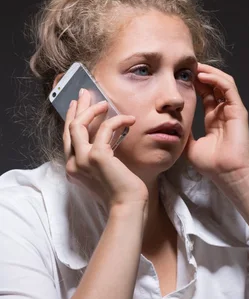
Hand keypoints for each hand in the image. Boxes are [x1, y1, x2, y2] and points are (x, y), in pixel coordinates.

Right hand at [64, 89, 148, 210]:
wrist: (127, 206)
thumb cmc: (121, 191)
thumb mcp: (106, 170)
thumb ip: (100, 155)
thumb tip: (106, 134)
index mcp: (74, 168)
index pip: (68, 138)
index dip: (72, 118)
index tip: (77, 104)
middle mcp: (73, 164)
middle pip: (70, 128)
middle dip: (77, 107)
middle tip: (85, 93)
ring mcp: (82, 160)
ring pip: (79, 125)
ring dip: (92, 110)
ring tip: (104, 102)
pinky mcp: (97, 157)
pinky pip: (105, 129)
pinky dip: (117, 121)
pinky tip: (129, 119)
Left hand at [184, 63, 248, 182]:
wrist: (227, 173)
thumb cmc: (212, 164)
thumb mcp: (190, 145)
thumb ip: (184, 133)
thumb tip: (171, 124)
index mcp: (214, 119)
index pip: (205, 94)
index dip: (194, 84)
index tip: (180, 77)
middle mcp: (224, 112)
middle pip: (213, 85)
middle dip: (200, 74)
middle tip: (185, 66)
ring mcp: (232, 110)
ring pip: (222, 83)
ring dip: (208, 72)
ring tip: (194, 66)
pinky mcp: (238, 110)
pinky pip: (228, 88)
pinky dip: (216, 78)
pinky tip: (203, 75)